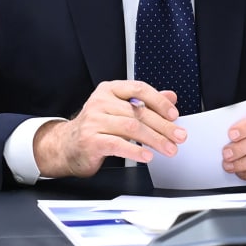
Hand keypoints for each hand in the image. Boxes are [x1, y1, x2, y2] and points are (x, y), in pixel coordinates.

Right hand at [32, 81, 184, 178]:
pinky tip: (148, 156)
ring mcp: (94, 120)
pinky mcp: (90, 140)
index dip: (159, 102)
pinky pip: (118, 144)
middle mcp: (100, 102)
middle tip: (179, 136)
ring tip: (169, 148)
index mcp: (110, 89)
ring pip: (131, 128)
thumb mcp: (120, 110)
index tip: (174, 115)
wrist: (67, 146)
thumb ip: (145, 102)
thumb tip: (171, 97)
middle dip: (163, 126)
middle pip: (138, 112)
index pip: (139, 89)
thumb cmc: (96, 127)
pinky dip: (136, 150)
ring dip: (155, 140)